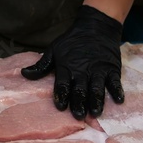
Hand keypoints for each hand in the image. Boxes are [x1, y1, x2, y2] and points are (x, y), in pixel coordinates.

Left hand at [21, 5, 124, 119]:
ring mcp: (99, 70)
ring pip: (97, 88)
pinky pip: (114, 82)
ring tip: (95, 112)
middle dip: (79, 103)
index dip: (62, 95)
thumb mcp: (54, 50)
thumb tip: (24, 74)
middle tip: (78, 116)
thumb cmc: (72, 41)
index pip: (63, 84)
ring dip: (96, 100)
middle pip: (80, 89)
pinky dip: (117, 91)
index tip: (61, 106)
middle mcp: (83, 71)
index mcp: (67, 67)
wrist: (96, 26)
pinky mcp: (112, 69)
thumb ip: (41, 66)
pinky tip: (118, 100)